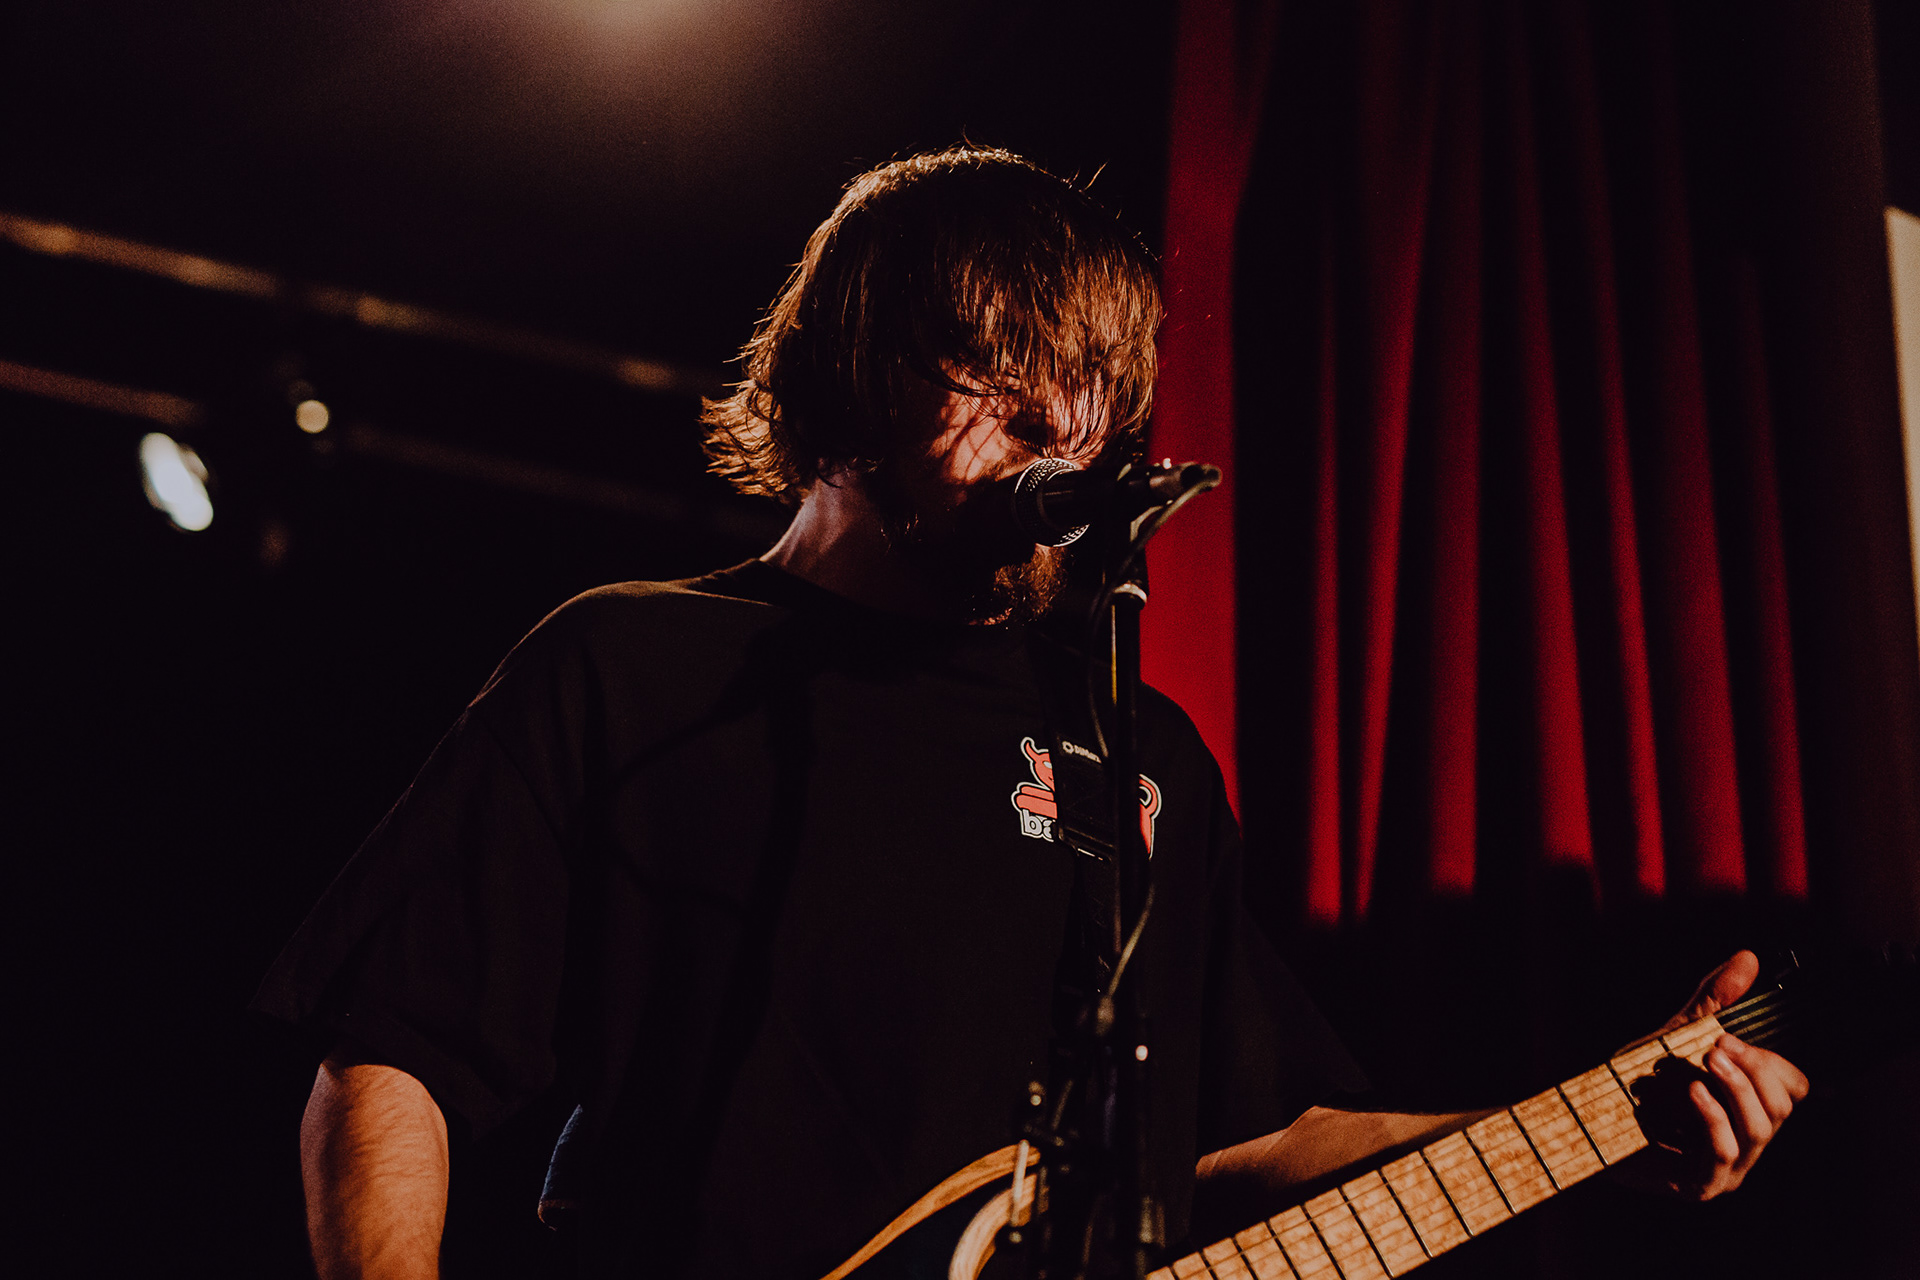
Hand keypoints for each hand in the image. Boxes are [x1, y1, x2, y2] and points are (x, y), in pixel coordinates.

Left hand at [1623, 951, 1809, 1199]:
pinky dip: (1713, 1118)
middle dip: (1754, 1070)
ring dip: (1736, 1090)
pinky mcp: (1701, 1184)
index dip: (1773, 1062)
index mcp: (1750, 1107)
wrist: (1587, 1120)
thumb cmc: (1637, 1081)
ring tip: (1707, 1061)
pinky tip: (1693, 1091)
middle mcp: (1747, 1140)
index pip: (1793, 1088)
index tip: (1730, 1038)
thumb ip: (1713, 1001)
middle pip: (1781, 1107)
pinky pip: (1725, 1153)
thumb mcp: (1678, 1034)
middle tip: (1717, 1045)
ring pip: (1759, 1130)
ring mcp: (1727, 1168)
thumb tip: (1747, 957)